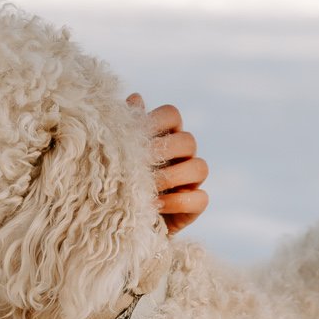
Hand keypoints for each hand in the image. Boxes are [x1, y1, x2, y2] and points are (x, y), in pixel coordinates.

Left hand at [127, 94, 209, 234]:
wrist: (120, 221)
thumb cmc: (118, 180)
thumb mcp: (118, 154)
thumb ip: (126, 128)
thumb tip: (136, 97)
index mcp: (165, 136)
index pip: (172, 114)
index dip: (158, 120)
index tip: (137, 134)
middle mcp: (183, 155)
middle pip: (188, 140)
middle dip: (165, 151)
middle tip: (141, 163)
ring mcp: (191, 180)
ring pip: (200, 167)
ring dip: (173, 176)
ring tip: (149, 186)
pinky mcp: (195, 205)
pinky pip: (200, 198)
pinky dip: (177, 201)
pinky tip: (155, 205)